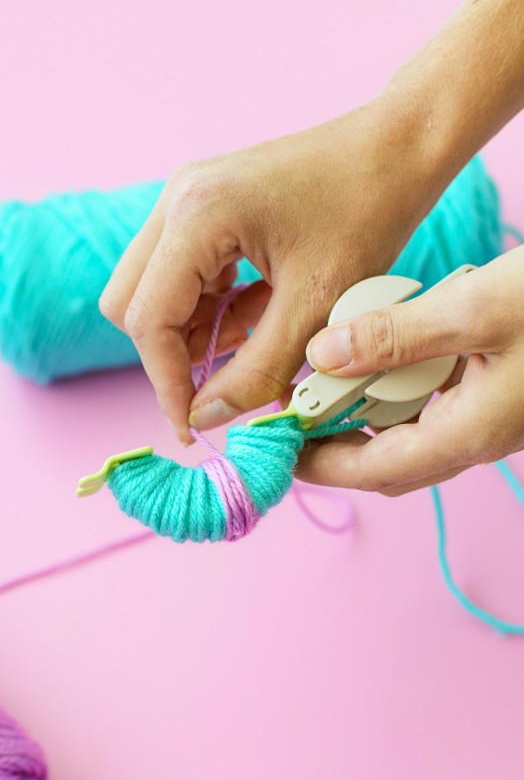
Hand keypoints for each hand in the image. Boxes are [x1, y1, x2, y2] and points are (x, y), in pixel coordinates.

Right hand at [99, 102, 442, 441]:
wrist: (397, 149)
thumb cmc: (366, 213)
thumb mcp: (315, 308)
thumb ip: (256, 371)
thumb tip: (206, 417)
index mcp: (197, 216)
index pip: (147, 319)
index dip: (166, 382)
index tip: (193, 426)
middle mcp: (177, 200)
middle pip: (130, 303)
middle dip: (169, 354)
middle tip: (217, 386)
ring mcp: (185, 198)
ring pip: (151, 290)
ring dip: (190, 331)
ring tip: (249, 346)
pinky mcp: (203, 205)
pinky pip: (179, 273)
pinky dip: (207, 307)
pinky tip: (255, 314)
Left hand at [297, 247, 523, 494]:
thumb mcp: (473, 308)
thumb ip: (395, 336)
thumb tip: (322, 355)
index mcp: (468, 434)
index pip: (374, 471)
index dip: (319, 465)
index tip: (279, 445)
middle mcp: (479, 438)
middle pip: (390, 461)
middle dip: (338, 443)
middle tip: (298, 405)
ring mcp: (491, 419)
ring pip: (414, 433)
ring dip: (371, 412)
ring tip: (334, 374)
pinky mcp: (500, 394)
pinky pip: (439, 406)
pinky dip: (404, 387)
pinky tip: (391, 350)